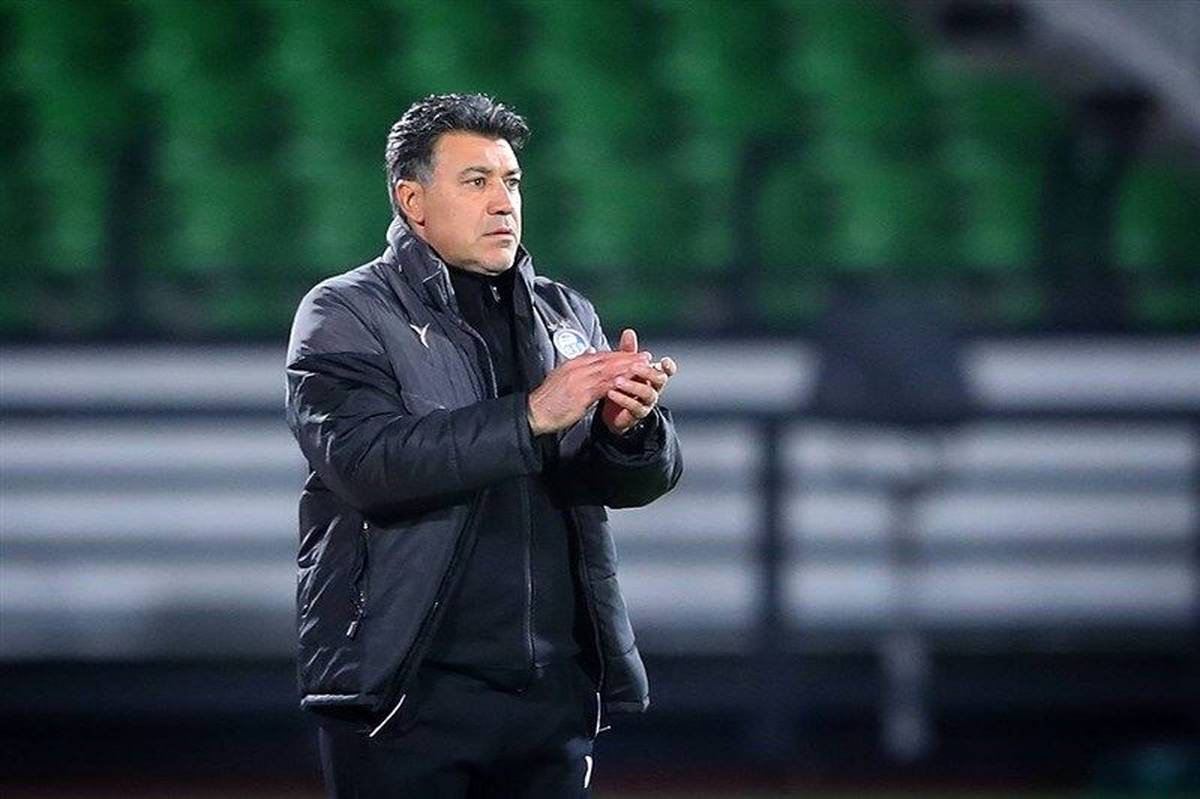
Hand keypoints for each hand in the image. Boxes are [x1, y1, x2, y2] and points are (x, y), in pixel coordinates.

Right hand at [527, 349, 649, 434]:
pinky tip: (629, 382)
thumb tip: (589, 354)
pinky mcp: (582, 394)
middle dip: (628, 358)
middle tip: (644, 356)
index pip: (600, 355)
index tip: (632, 354)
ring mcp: (579, 380)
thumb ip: (577, 367)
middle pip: (607, 360)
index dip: (618, 354)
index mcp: (573, 364)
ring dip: (628, 368)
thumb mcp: (561, 377)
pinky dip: (618, 382)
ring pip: (609, 370)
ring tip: (642, 366)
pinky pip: (604, 386)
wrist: (535, 412)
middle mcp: (577, 368)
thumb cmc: (548, 400)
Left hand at [601, 328, 676, 434]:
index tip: (664, 361)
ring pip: (647, 394)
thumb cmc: (622, 386)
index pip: (667, 371)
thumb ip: (628, 351)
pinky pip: (634, 407)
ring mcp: (647, 403)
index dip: (669, 366)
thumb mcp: (623, 367)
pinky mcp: (637, 414)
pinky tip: (611, 392)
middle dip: (647, 372)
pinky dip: (622, 399)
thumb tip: (629, 332)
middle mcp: (654, 389)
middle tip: (633, 367)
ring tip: (617, 381)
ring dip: (633, 386)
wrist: (613, 413)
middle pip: (660, 379)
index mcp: (653, 376)